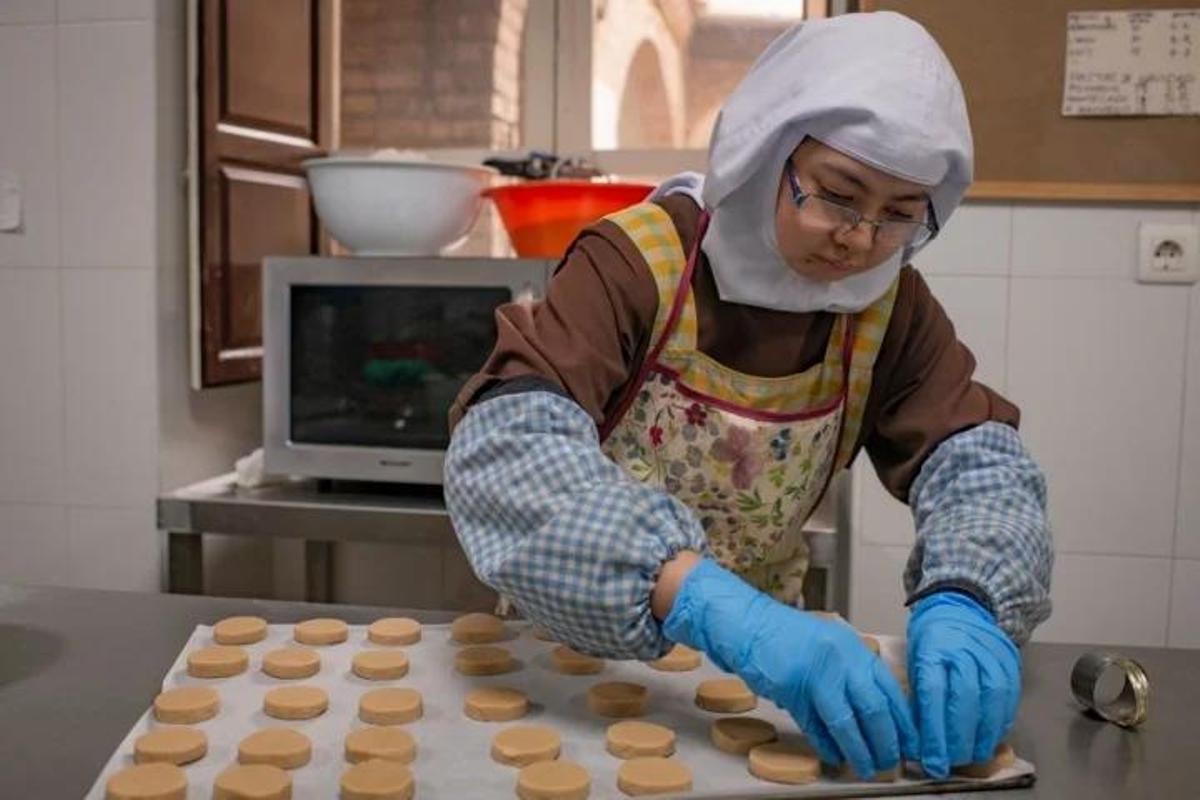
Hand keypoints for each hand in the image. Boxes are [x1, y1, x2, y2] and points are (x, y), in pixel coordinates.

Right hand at [663, 558, 917, 777]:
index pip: (890, 690)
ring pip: (846, 722)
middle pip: (873, 709)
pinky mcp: (792, 688)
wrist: (749, 624)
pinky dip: (827, 745)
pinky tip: (835, 756)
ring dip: (858, 750)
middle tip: (890, 761)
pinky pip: (815, 725)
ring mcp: (816, 673)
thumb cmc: (788, 637)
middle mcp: (840, 659)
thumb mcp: (830, 648)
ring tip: (866, 767)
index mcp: (854, 649)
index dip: (903, 722)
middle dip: (886, 742)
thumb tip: (877, 715)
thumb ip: (852, 674)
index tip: (910, 743)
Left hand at [906, 591, 1020, 778]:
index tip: (932, 760)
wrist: (961, 606)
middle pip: (964, 699)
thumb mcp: (915, 660)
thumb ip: (920, 696)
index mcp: (933, 648)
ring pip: (991, 699)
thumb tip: (920, 741)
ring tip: (973, 756)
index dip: (934, 732)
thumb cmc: (932, 639)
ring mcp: (990, 652)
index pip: (933, 694)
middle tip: (952, 762)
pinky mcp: (1010, 659)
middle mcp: (964, 648)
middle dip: (959, 738)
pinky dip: (1000, 721)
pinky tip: (991, 737)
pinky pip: (1009, 696)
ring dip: (983, 735)